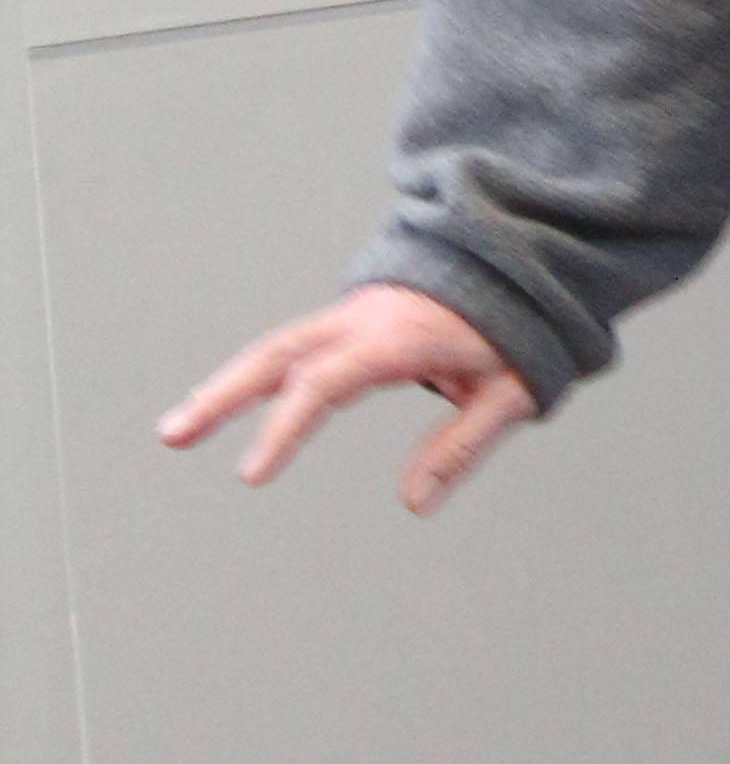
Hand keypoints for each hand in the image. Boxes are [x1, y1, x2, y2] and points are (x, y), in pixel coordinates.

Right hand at [160, 286, 536, 515]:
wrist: (521, 261)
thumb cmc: (521, 330)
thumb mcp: (508, 393)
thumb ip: (461, 447)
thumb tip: (412, 502)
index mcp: (400, 338)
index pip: (325, 384)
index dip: (284, 428)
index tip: (250, 474)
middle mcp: (364, 321)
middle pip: (277, 354)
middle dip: (221, 395)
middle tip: (173, 435)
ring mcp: (352, 315)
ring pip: (275, 347)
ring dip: (225, 384)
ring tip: (178, 428)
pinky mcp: (349, 320)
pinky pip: (293, 345)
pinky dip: (254, 372)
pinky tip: (222, 403)